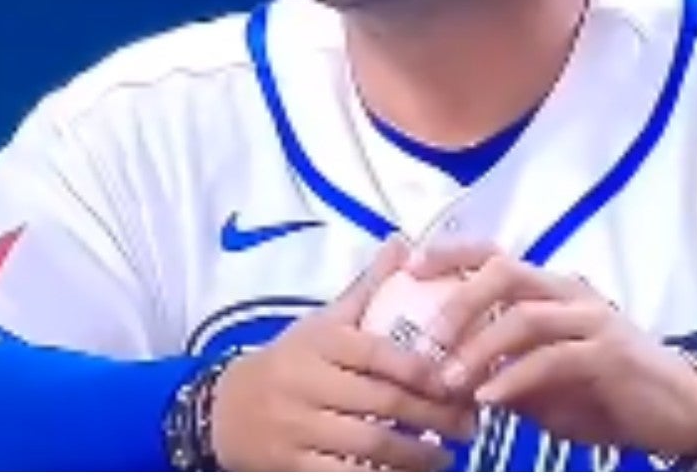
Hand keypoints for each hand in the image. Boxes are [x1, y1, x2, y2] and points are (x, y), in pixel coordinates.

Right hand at [212, 239, 475, 470]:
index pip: (379, 354)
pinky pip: (346, 475)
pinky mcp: (292, 465)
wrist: (226, 409)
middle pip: (383, 402)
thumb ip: (367, 289)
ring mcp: (297, 427)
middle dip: (435, 417)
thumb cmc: (290, 362)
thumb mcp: (323, 323)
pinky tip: (409, 475)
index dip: (425, 372)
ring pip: (370, 444)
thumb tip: (403, 242)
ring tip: (448, 455)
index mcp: (319, 343)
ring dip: (418, 454)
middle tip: (470, 426)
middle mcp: (306, 382)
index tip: (460, 382)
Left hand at [409, 244, 696, 459]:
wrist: (679, 409)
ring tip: (447, 380)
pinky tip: (489, 398)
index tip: (407, 268)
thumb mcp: (539, 379)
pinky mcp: (609, 353)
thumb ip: (499, 368)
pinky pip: (552, 358)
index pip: (493, 255)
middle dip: (457, 300)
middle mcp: (567, 291)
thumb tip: (444, 376)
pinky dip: (514, 377)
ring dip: (479, 348)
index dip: (449, 255)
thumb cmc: (601, 390)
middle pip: (504, 272)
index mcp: (547, 288)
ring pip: (524, 316)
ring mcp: (590, 319)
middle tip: (425, 338)